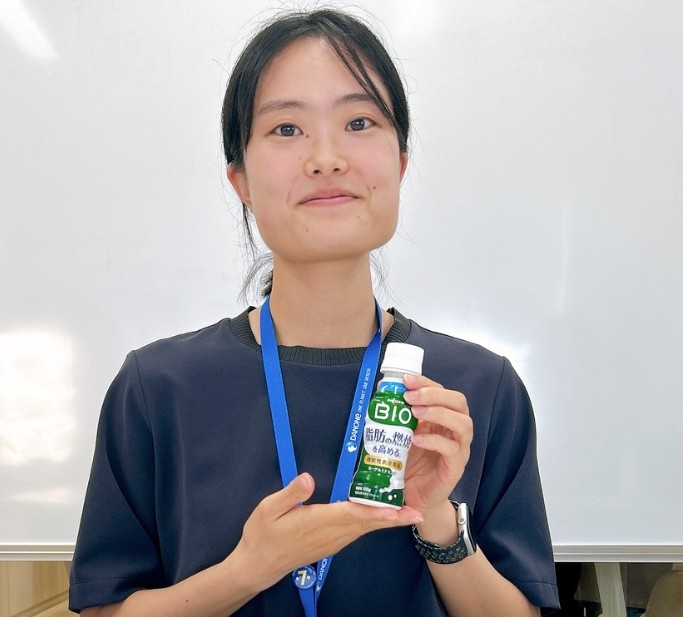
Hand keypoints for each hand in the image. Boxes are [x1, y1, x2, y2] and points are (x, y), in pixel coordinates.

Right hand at [231, 473, 422, 592]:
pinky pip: (357, 531)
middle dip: (393, 518)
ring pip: (364, 528)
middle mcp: (331, 533)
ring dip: (386, 520)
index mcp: (319, 521)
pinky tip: (380, 515)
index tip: (398, 511)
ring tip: (406, 511)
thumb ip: (290, 494)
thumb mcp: (268, 509)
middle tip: (417, 512)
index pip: (353, 515)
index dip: (377, 512)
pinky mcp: (331, 542)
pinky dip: (373, 523)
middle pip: (367, 523)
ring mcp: (333, 540)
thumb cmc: (262, 534)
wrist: (258, 565)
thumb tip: (308, 477)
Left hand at [402, 374, 472, 515]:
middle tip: (410, 396)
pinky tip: (417, 439)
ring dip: (438, 413)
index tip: (406, 379)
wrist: (415, 497)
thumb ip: (397, 416)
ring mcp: (459, 448)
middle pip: (458, 402)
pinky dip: (434, 440)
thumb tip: (382, 391)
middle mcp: (455, 430)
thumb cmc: (410, 463)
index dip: (426, 382)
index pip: (442, 391)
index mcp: (443, 417)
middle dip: (434, 394)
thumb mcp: (401, 434)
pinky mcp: (455, 467)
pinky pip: (452, 449)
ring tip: (416, 412)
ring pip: (463, 423)